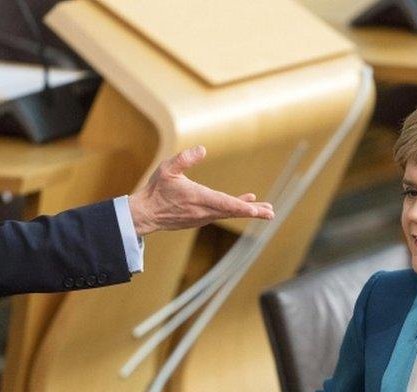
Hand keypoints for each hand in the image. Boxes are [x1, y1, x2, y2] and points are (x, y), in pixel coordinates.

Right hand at [128, 146, 274, 235]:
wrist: (146, 213)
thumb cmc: (156, 190)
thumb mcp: (167, 169)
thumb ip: (184, 159)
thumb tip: (202, 149)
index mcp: (198, 198)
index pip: (224, 203)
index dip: (241, 206)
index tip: (255, 210)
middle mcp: (204, 210)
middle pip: (232, 211)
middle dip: (253, 211)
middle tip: (270, 213)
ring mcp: (203, 216)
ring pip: (229, 212)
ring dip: (247, 210)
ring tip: (265, 210)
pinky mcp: (200, 218)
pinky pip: (222, 212)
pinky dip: (235, 208)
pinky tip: (245, 204)